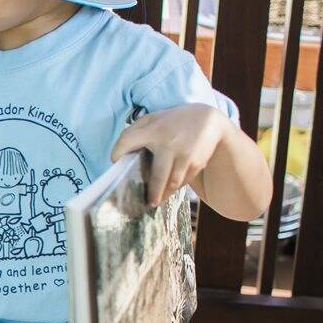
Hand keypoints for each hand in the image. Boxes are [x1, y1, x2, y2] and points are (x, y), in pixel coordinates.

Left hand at [111, 104, 232, 205]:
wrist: (208, 120)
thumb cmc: (173, 121)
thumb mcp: (154, 119)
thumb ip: (135, 131)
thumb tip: (120, 153)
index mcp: (154, 130)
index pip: (128, 140)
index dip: (118, 151)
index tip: (114, 161)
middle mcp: (169, 144)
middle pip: (157, 176)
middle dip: (152, 192)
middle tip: (146, 203)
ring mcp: (184, 155)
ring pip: (172, 182)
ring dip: (164, 194)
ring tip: (155, 201)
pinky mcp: (197, 162)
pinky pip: (184, 180)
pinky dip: (175, 187)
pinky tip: (169, 191)